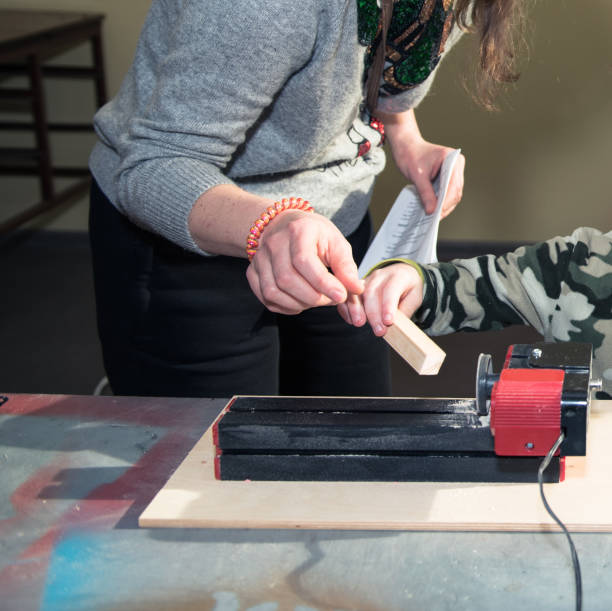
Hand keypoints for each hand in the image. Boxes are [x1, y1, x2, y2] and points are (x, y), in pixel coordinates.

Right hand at [246, 210, 363, 314]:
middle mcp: (273, 243)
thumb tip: (355, 290)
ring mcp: (259, 258)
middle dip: (314, 297)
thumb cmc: (313, 235)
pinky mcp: (252, 272)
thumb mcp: (335, 242)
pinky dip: (284, 306)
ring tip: (317, 300)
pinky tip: (299, 302)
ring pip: (273, 292)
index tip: (341, 295)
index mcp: (297, 230)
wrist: (284, 225)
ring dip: (299, 304)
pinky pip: (265, 298)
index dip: (323, 283)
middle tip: (331, 299)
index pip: (304, 261)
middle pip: (287, 279)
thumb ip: (346, 266)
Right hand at [337, 263, 423, 335]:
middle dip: (374, 314)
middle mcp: (381, 275)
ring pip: (357, 292)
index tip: (388, 321)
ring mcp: (367, 279)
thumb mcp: (415, 298)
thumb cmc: (408, 288)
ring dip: (357, 310)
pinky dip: (346, 307)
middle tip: (379, 331)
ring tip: (360, 323)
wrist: (401, 274)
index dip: (388, 306)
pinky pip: (348, 294)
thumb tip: (396, 324)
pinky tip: (350, 319)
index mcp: (399, 276)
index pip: (391, 290)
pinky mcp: (357, 285)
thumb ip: (406, 310)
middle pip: (372, 293)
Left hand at [394, 140, 464, 217]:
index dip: (446, 202)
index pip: (453, 186)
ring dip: (444, 205)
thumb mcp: (417, 176)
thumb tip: (431, 210)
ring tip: (433, 215)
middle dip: (445, 205)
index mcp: (452, 159)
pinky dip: (441, 200)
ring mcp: (454, 170)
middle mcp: (456, 164)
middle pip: (456, 191)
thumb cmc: (411, 155)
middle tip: (434, 219)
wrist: (406, 145)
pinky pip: (448, 191)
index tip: (436, 214)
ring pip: (453, 193)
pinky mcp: (449, 175)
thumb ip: (425, 193)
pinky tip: (433, 208)